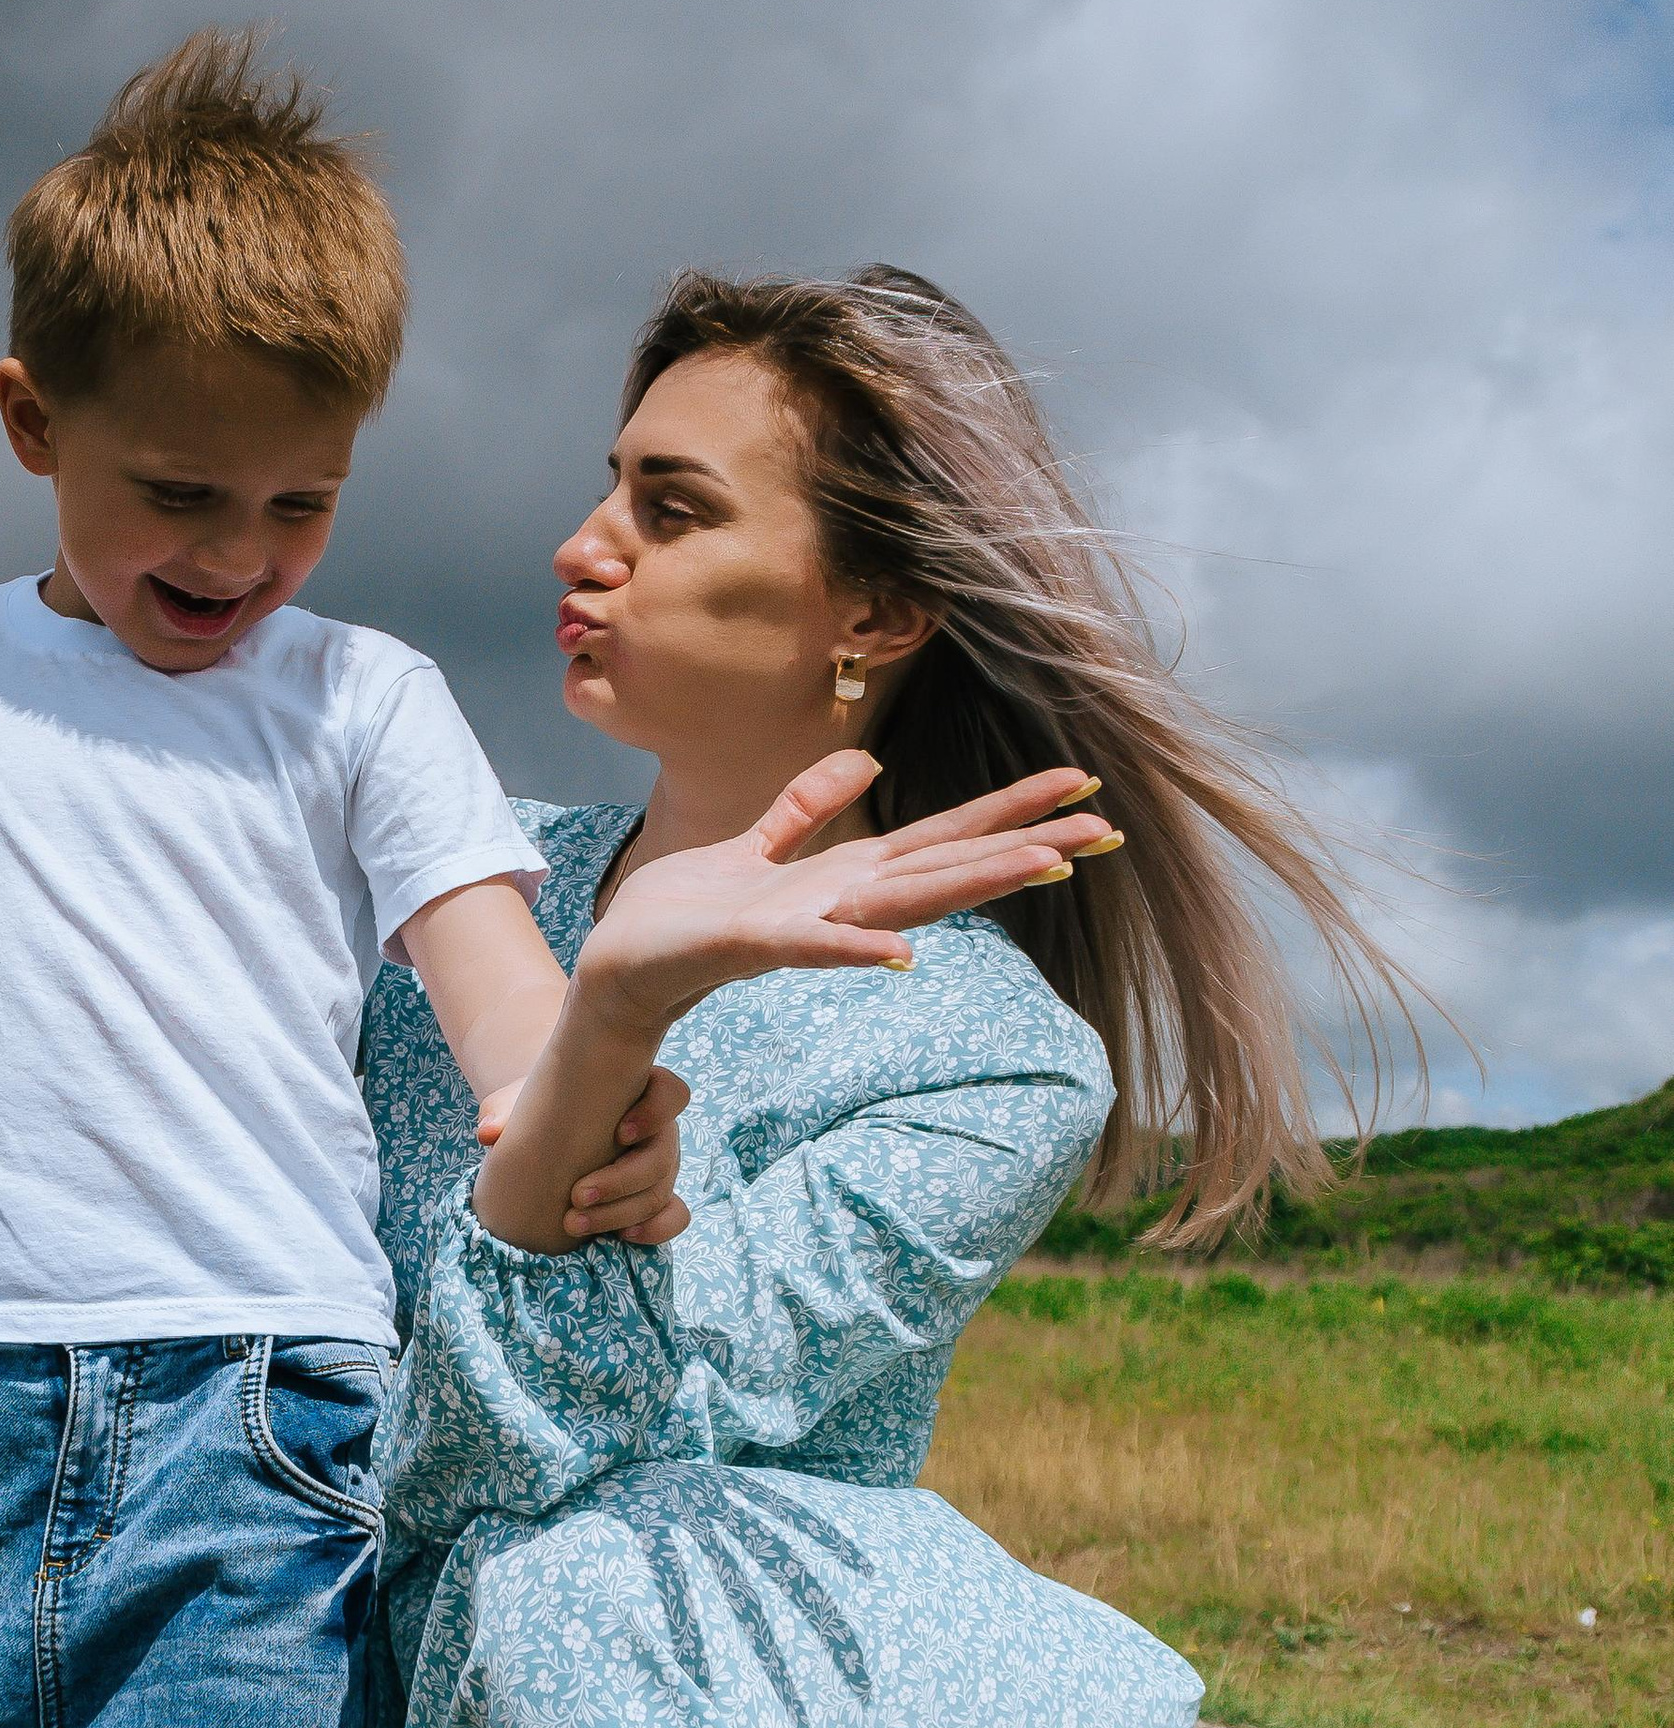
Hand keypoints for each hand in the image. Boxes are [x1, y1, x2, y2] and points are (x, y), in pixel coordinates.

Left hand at [477, 1066, 691, 1242]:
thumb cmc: (539, 1108)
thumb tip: (488, 1134)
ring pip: (661, 1191)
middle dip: (622, 1181)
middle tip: (576, 1196)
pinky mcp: (657, 1198)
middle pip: (663, 1155)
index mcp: (637, 1094)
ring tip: (576, 1224)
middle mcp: (657, 1130)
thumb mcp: (521, 1102)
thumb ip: (507, 1111)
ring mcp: (659, 1167)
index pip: (671, 1092)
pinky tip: (620, 1238)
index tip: (620, 1132)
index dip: (656, 1111)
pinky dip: (654, 1229)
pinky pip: (674, 1217)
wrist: (542, 1133)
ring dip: (621, 1212)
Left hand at [578, 758, 1119, 1040]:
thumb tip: (867, 765)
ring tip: (1045, 864)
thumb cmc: (686, 913)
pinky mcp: (757, 946)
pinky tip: (903, 953)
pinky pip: (816, 946)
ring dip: (973, 884)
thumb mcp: (754, 845)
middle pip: (950, 866)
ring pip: (906, 901)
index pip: (945, 837)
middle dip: (1028, 846)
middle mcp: (843, 901)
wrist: (621, 963)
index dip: (1011, 811)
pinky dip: (857, 947)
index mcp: (847, 874)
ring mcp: (809, 926)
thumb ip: (806, 809)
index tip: (1081, 788)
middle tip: (1106, 830)